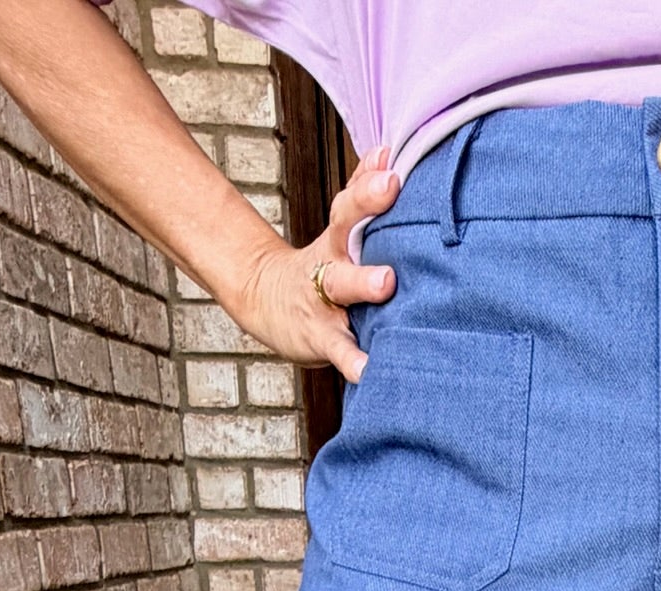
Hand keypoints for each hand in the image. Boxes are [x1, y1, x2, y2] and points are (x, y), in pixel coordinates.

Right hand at [229, 146, 401, 381]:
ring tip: (386, 282)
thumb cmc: (322, 265)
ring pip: (341, 288)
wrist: (269, 303)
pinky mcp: (322, 340)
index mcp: (337, 237)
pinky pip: (340, 352)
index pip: (350, 203)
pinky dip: (355, 362)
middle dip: (366, 215)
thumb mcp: (338, 229)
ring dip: (362, 283)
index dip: (368, 186)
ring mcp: (324, 302)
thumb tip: (388, 148)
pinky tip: (371, 371)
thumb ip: (362, 192)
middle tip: (391, 193)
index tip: (392, 168)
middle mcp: (330, 263)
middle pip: (343, 233)